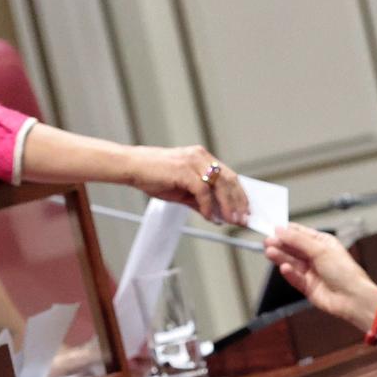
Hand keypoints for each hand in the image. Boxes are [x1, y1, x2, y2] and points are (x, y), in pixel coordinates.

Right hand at [126, 145, 249, 225]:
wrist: (132, 167)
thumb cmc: (153, 176)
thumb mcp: (181, 192)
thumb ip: (199, 201)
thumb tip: (215, 214)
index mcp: (202, 158)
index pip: (229, 176)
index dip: (239, 194)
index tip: (244, 210)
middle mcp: (200, 157)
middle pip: (229, 179)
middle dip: (239, 201)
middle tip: (243, 218)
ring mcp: (193, 162)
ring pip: (220, 185)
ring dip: (227, 205)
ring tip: (230, 220)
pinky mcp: (185, 170)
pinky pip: (203, 191)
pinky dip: (208, 207)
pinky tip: (209, 217)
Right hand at [263, 224, 376, 328]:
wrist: (352, 298)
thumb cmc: (345, 272)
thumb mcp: (320, 250)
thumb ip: (298, 240)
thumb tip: (282, 230)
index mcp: (323, 243)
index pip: (301, 234)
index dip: (288, 231)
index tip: (273, 228)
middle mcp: (317, 257)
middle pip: (294, 248)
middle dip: (281, 244)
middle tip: (267, 242)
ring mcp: (312, 272)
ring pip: (292, 262)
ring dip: (281, 257)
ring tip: (270, 252)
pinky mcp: (308, 287)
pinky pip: (295, 278)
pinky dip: (289, 273)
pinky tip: (284, 268)